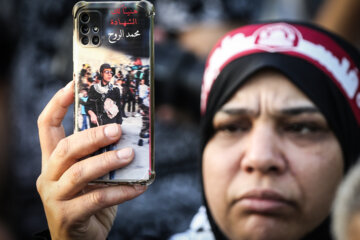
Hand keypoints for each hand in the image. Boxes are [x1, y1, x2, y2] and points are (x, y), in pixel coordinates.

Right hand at [36, 81, 146, 239]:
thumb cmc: (90, 200)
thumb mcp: (93, 175)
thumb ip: (102, 155)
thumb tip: (132, 134)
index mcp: (53, 160)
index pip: (46, 126)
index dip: (57, 103)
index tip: (73, 84)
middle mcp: (49, 175)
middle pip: (66, 148)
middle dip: (92, 136)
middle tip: (118, 129)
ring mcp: (55, 197)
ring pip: (79, 173)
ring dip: (108, 161)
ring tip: (130, 154)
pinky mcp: (68, 216)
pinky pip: (98, 199)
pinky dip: (122, 191)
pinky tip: (141, 186)